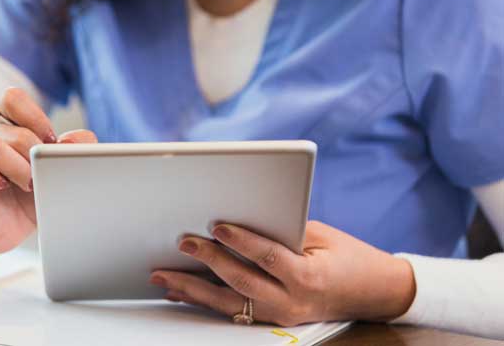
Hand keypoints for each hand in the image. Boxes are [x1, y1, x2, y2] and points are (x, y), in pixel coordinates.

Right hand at [0, 87, 96, 264]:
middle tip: (40, 175)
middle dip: (33, 153)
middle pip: (11, 128)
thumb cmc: (29, 197)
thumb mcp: (57, 173)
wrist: (5, 230)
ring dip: (16, 166)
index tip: (51, 142)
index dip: (35, 117)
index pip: (13, 98)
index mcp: (8, 124)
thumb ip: (74, 151)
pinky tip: (2, 186)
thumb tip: (72, 141)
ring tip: (26, 184)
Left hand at [150, 221, 415, 325]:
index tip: (216, 226)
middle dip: (207, 263)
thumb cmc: (347, 256)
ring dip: (191, 289)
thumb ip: (282, 229)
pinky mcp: (270, 319)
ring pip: (228, 303)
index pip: (268, 258)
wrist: (374, 293)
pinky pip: (230, 310)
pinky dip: (202, 300)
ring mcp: (279, 316)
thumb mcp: (320, 236)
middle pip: (240, 283)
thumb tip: (237, 216)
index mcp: (308, 277)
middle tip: (181, 244)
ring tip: (162, 275)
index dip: (241, 242)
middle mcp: (291, 302)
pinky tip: (178, 292)